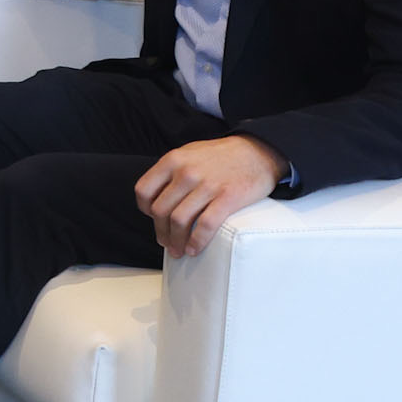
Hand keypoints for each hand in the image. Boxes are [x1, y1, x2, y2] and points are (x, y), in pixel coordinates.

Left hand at [134, 135, 285, 258]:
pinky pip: (205, 226)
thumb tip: (157, 196)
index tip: (153, 218)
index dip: (145, 209)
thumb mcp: (189, 153)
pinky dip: (196, 241)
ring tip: (178, 250)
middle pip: (160, 210)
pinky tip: (194, 249)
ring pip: (179, 221)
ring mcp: (207, 185)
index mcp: (173, 160)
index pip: (144, 190)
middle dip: (161, 231)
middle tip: (166, 242)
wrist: (257, 151)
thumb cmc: (221, 155)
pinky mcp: (228, 198)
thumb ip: (171, 170)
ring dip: (176, 241)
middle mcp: (186, 172)